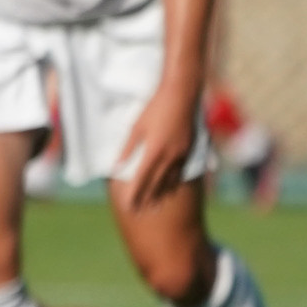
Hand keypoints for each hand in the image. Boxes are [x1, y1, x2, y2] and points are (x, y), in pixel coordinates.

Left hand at [116, 87, 200, 212]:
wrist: (182, 93)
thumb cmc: (154, 108)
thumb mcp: (136, 127)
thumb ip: (127, 149)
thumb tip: (117, 167)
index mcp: (154, 151)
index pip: (141, 180)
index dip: (134, 195)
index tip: (128, 207)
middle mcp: (170, 156)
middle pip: (157, 184)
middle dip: (147, 199)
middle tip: (141, 213)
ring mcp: (182, 153)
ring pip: (171, 179)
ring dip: (162, 193)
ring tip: (155, 205)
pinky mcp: (190, 148)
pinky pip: (181, 171)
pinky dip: (174, 181)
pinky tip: (171, 187)